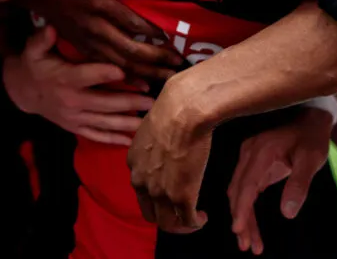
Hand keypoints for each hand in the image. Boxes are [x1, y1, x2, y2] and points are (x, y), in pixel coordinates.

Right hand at [2, 26, 153, 145]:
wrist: (23, 92)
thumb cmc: (34, 66)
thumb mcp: (33, 49)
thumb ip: (42, 39)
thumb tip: (50, 28)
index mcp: (64, 78)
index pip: (87, 76)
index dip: (104, 73)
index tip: (123, 72)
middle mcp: (72, 100)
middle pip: (104, 103)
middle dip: (129, 102)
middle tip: (152, 100)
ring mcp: (75, 117)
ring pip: (105, 122)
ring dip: (128, 122)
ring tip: (150, 121)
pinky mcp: (76, 127)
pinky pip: (97, 135)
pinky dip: (114, 139)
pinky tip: (132, 140)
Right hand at [13, 0, 184, 80]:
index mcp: (96, 7)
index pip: (129, 22)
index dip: (151, 32)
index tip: (170, 40)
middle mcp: (93, 30)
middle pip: (128, 50)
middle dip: (154, 60)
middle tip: (177, 67)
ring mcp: (86, 43)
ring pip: (118, 65)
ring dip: (143, 75)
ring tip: (165, 81)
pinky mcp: (81, 50)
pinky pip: (105, 70)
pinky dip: (124, 80)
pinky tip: (139, 89)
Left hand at [128, 71, 212, 233]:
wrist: (185, 110)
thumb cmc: (173, 110)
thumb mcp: (153, 128)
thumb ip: (155, 143)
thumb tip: (165, 143)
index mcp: (134, 163)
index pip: (140, 190)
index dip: (155, 195)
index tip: (169, 192)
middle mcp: (141, 181)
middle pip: (150, 212)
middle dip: (165, 215)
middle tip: (180, 212)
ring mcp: (160, 192)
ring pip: (167, 223)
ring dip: (181, 225)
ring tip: (194, 218)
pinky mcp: (180, 197)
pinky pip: (187, 221)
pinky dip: (195, 222)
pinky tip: (202, 216)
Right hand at [227, 108, 334, 254]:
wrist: (310, 118)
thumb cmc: (311, 137)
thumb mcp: (311, 160)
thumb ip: (299, 185)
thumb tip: (287, 213)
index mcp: (261, 151)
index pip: (246, 185)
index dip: (241, 209)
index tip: (238, 229)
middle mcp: (249, 153)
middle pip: (238, 192)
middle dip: (241, 220)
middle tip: (248, 246)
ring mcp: (248, 158)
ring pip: (238, 193)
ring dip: (243, 217)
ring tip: (250, 244)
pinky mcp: (252, 164)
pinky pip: (245, 189)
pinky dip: (246, 208)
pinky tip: (251, 226)